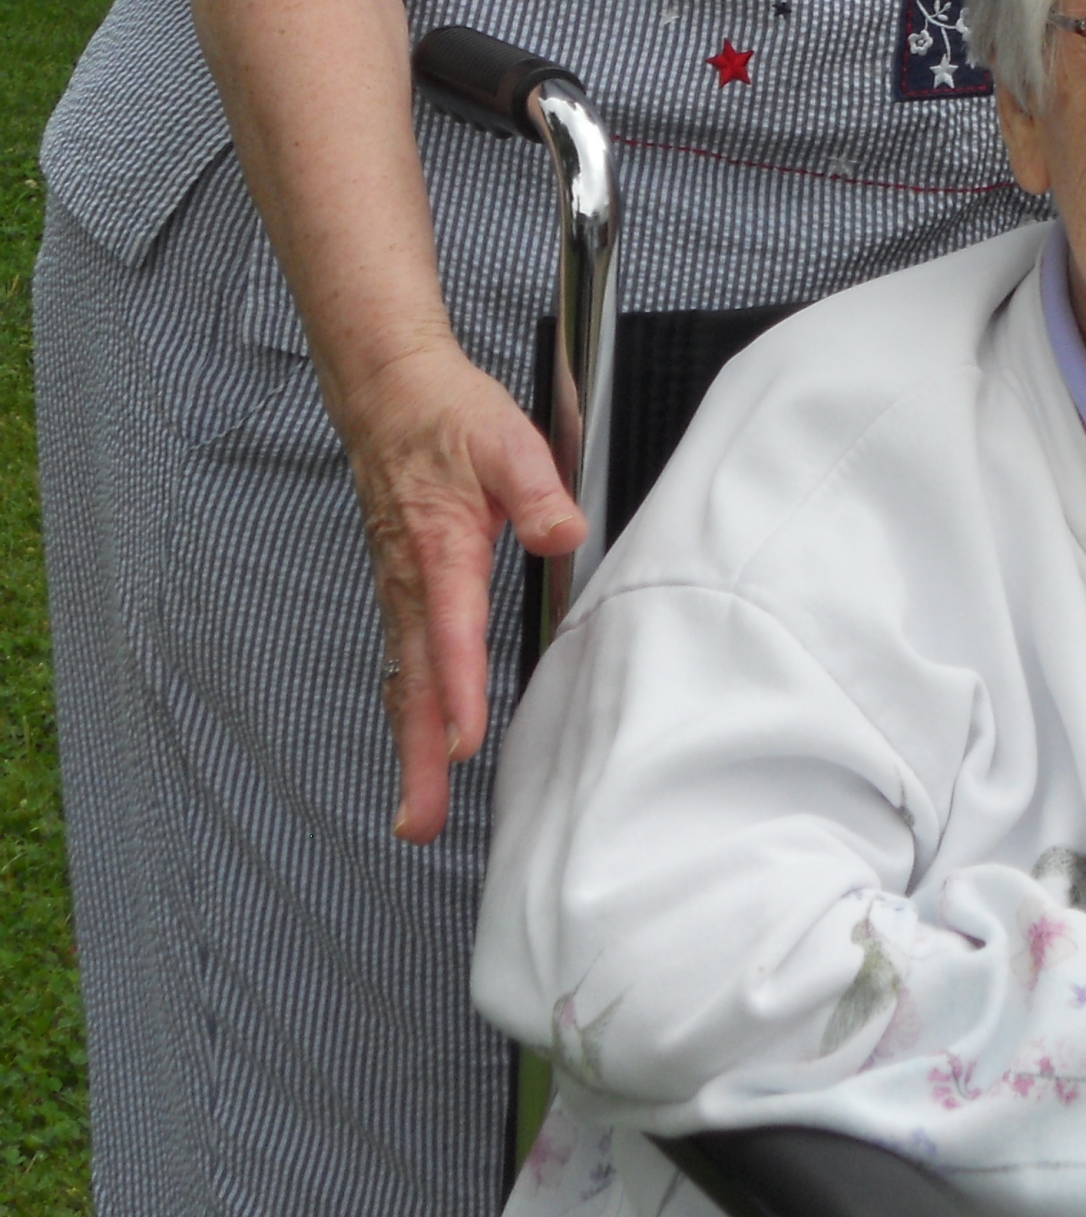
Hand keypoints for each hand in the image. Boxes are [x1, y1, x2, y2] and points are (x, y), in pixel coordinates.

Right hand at [335, 337, 583, 843]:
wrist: (390, 393)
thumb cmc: (448, 415)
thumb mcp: (506, 437)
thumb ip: (537, 487)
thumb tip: (565, 533)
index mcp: (440, 549)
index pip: (451, 631)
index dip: (457, 688)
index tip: (462, 741)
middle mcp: (411, 582)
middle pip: (414, 682)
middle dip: (419, 756)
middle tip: (420, 823)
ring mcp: (400, 591)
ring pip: (403, 681)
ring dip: (409, 747)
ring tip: (416, 814)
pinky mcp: (401, 591)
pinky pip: (401, 662)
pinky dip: (407, 711)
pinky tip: (418, 744)